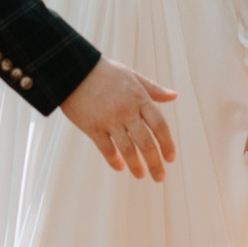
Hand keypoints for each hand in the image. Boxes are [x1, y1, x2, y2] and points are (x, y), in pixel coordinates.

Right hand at [61, 60, 177, 176]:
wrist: (73, 70)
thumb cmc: (104, 72)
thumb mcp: (132, 76)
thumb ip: (153, 89)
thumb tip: (174, 96)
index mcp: (139, 99)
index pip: (160, 126)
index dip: (167, 144)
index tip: (170, 158)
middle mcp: (127, 111)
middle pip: (146, 143)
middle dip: (155, 163)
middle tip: (159, 177)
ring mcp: (109, 120)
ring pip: (128, 150)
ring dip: (136, 166)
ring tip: (141, 175)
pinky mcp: (92, 127)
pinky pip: (106, 149)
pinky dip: (114, 160)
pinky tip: (119, 167)